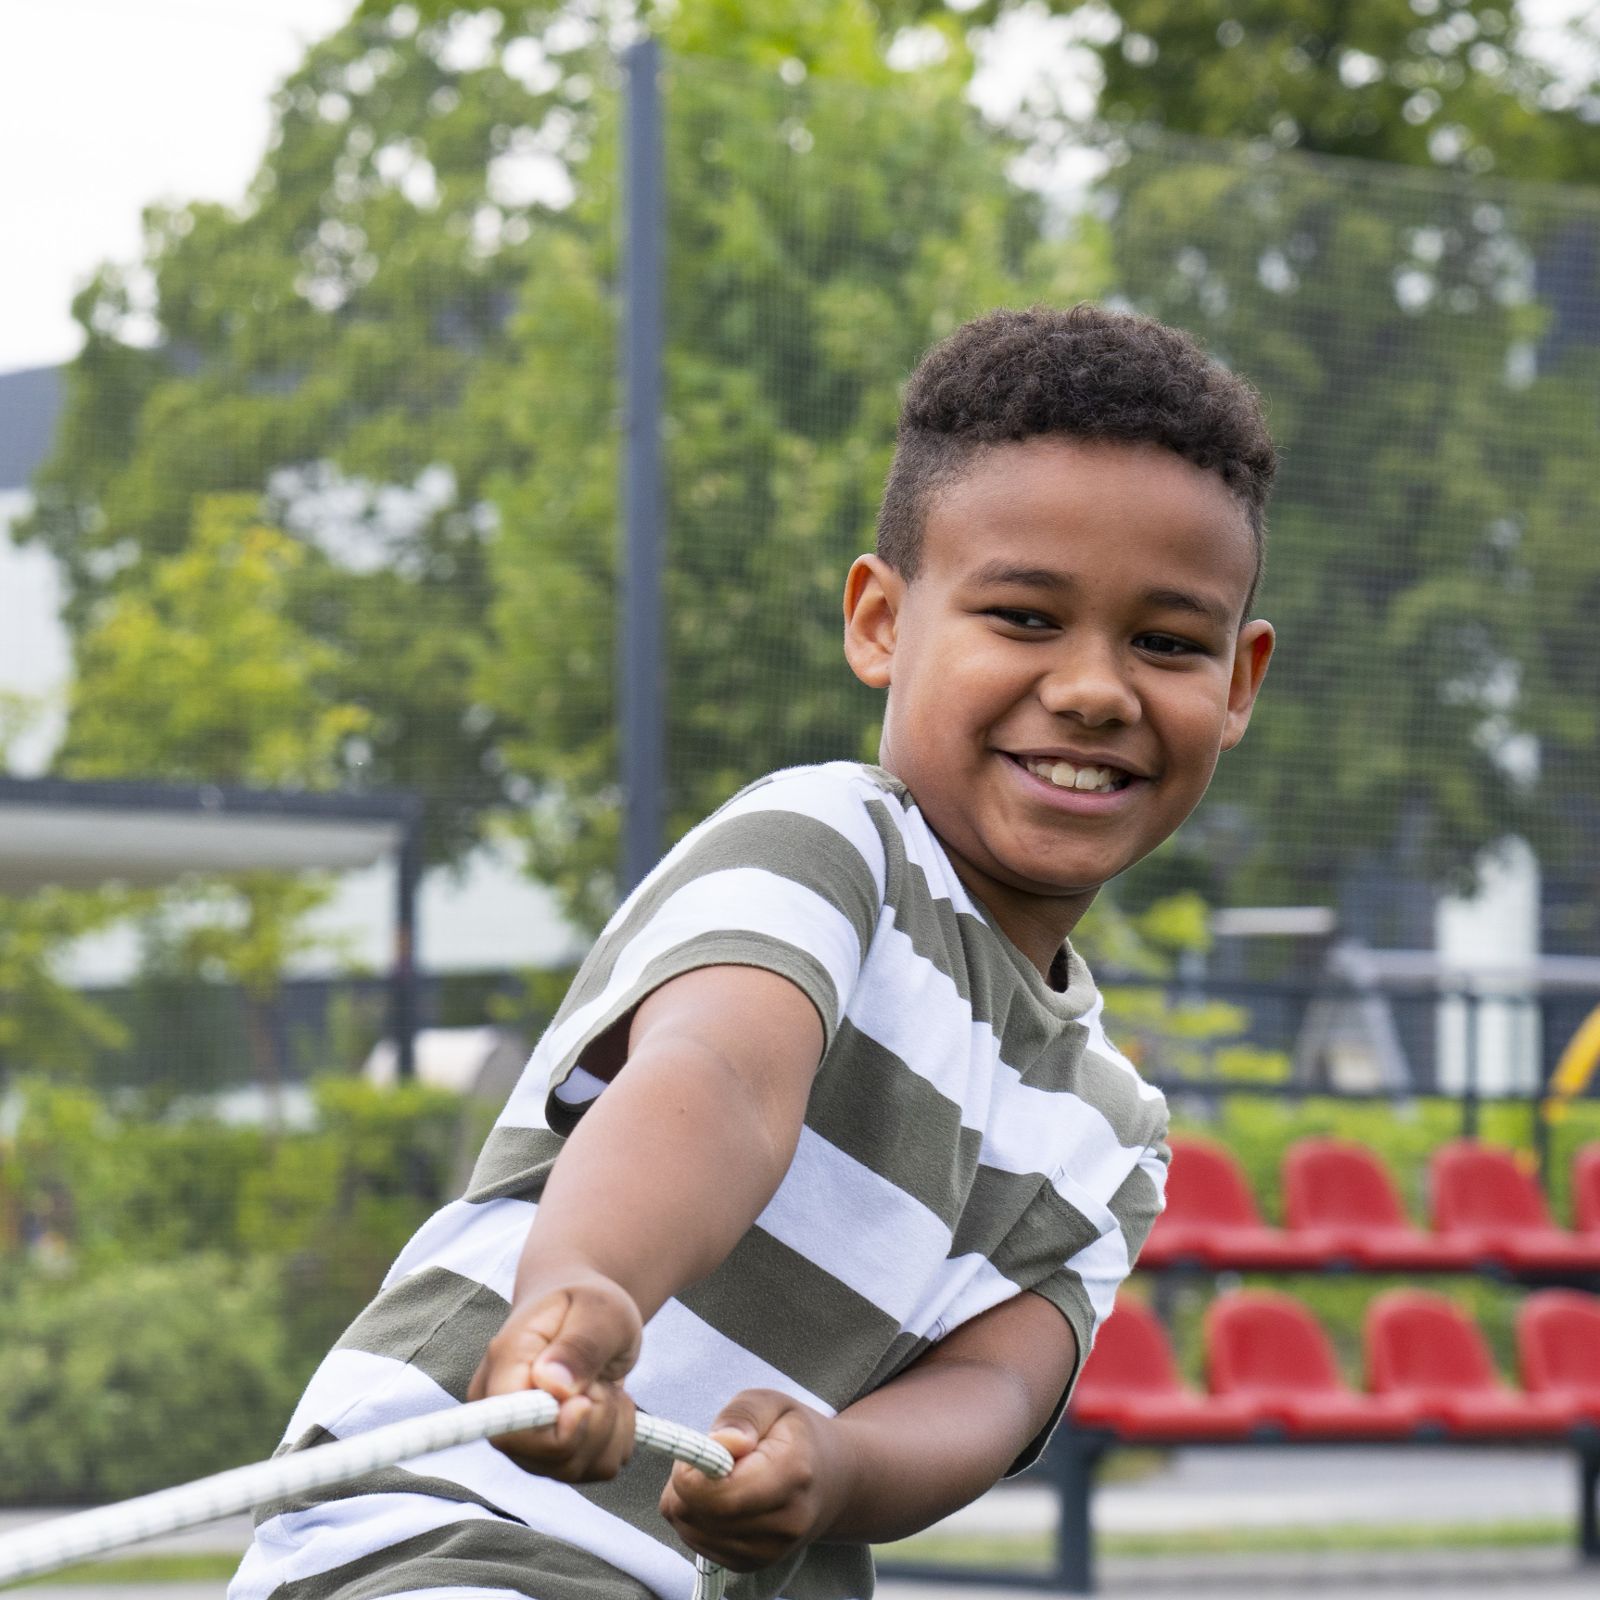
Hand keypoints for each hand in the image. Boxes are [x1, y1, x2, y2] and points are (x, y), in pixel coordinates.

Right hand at [467, 1270, 641, 1481]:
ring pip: (576, 1467)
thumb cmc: (588, 1304)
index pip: (509, 1430)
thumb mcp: (599, 1310)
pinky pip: (596, 1469)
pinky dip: (617, 1438)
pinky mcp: (552, 1455)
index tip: (586, 1401)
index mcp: (503, 1368)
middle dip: (595, 1421)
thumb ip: (579, 1345)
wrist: (585, 1313)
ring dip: (610, 1426)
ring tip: (603, 1382)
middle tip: (602, 1376)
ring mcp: (526, 1440)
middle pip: (549, 1457)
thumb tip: (552, 1386)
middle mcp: (504, 1413)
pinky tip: (609, 1402)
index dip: (554, 1433)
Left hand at [659, 1390, 855, 1570]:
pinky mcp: (753, 1565)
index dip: (693, 1470)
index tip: (702, 1447)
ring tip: (718, 1475)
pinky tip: (721, 1497)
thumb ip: (743, 1415)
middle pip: (701, 1515)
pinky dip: (696, 1518)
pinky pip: (698, 1543)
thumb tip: (720, 1443)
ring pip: (692, 1531)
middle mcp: (785, 1523)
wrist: (833, 1480)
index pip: (721, 1495)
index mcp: (793, 1474)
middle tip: (708, 1456)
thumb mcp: (772, 1404)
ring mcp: (770, 1551)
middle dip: (686, 1482)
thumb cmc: (796, 1434)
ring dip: (688, 1500)